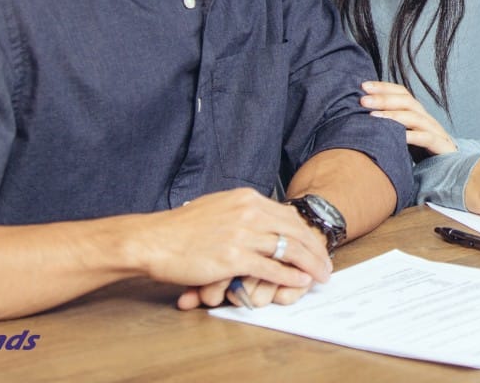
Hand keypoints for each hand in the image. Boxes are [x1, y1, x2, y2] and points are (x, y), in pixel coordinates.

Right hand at [122, 189, 330, 308]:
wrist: (154, 240)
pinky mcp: (233, 257)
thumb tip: (259, 218)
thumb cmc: (180, 228)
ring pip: (289, 249)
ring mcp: (242, 234)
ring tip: (320, 275)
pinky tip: (301, 281)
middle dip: (314, 249)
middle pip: (295, 231)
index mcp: (246, 198)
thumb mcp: (217, 206)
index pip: (287, 215)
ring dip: (309, 264)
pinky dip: (290, 276)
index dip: (305, 232)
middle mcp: (248, 212)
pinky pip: (271, 268)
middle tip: (326, 263)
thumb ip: (240, 211)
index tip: (314, 244)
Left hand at [360, 81, 456, 155]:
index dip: (384, 87)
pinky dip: (411, 136)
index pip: (401, 93)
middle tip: (363, 100)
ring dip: (393, 115)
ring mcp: (435, 131)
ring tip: (373, 116)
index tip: (363, 85)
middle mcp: (426, 118)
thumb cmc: (420, 152)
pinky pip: (426, 138)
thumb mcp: (401, 136)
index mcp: (417, 113)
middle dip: (384, 99)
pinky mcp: (441, 146)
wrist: (447, 168)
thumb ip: (387, 126)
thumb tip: (358, 117)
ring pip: (414, 118)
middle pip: (406, 101)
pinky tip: (397, 136)